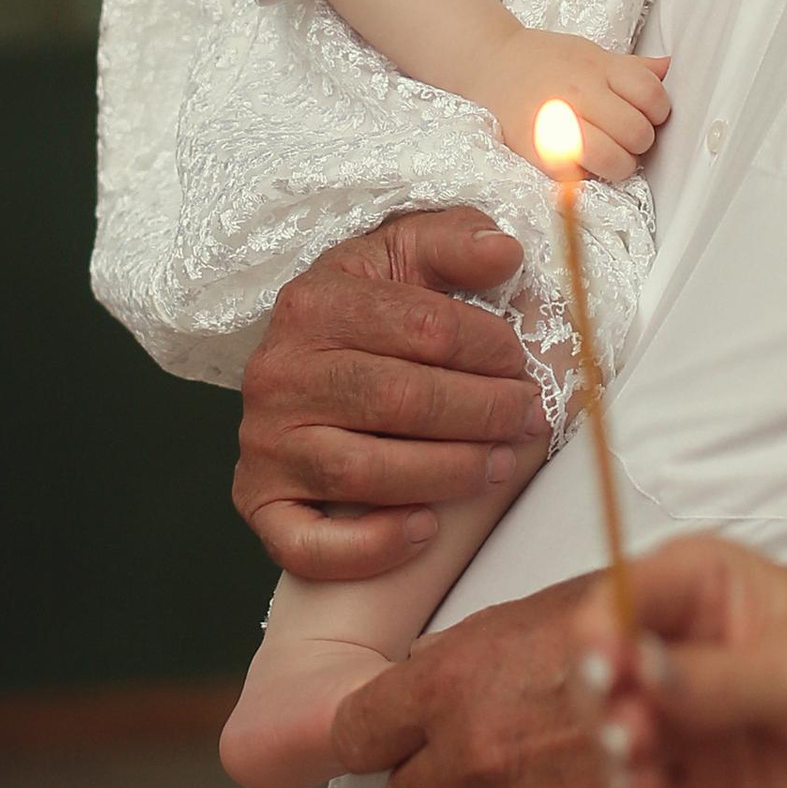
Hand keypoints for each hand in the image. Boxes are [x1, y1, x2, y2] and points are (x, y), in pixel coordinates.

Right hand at [237, 211, 549, 579]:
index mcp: (314, 303)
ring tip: (496, 466)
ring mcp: (264, 441)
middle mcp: (277, 372)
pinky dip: (372, 546)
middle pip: (399, 400)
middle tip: (527, 418)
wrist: (306, 362)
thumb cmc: (372, 312)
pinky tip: (424, 529)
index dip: (489, 349)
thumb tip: (504, 253)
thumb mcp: (407, 255)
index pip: (423, 328)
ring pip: (363, 472)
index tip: (522, 363)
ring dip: (447, 474)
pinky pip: (310, 543)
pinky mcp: (259, 501)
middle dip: (482, 413)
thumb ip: (456, 240)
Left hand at [331, 579, 669, 787]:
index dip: (373, 737)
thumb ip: (461, 651)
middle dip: (428, 786)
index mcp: (446, 684)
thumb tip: (416, 667)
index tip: (389, 738)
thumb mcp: (532, 611)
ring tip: (519, 787)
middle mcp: (469, 753)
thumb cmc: (626, 625)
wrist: (711, 668)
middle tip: (464, 763)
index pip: (352, 735)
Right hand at [480, 33, 672, 182]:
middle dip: (639, 140)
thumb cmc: (546, 60)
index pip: (651, 94)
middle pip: (637, 132)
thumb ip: (631, 67)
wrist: (492, 65)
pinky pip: (580, 177)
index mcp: (598, 67)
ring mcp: (559, 125)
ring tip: (608, 152)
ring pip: (615, 161)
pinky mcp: (539, 153)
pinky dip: (587, 175)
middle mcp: (580, 94)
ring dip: (619, 163)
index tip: (646, 113)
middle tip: (625, 136)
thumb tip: (669, 68)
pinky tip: (581, 161)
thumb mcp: (591, 53)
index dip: (658, 109)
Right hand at [548, 535, 786, 787]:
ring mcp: (686, 726)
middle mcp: (681, 652)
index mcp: (704, 587)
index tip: (607, 668)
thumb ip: (719, 676)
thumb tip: (641, 670)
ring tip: (639, 781)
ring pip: (615, 740)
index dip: (603, 631)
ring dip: (611, 762)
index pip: (624, 597)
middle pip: (604, 672)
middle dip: (605, 704)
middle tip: (632, 734)